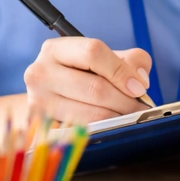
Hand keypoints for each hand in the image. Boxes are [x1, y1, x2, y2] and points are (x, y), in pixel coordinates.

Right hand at [23, 38, 152, 122]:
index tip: (140, 87)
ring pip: (90, 114)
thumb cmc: (83, 73)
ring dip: (117, 117)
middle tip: (141, 108)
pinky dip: (103, 128)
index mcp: (56, 49)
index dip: (121, 71)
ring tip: (130, 116)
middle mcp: (40, 73)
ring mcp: (38, 102)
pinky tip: (112, 124)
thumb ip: (131, 60)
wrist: (50, 95)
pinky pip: (82, 131)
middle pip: (94, 87)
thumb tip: (140, 80)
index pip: (93, 53)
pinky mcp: (43, 127)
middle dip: (125, 100)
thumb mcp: (107, 58)